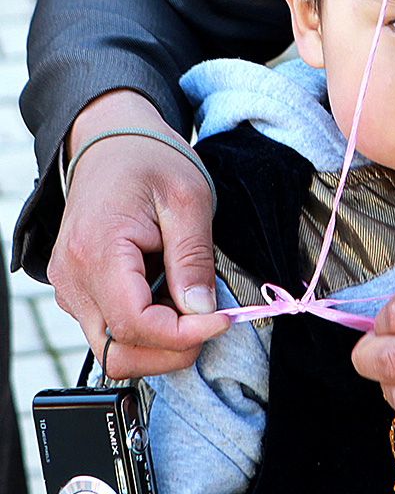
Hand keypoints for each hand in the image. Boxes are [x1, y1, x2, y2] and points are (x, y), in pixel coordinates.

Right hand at [47, 90, 229, 378]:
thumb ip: (193, 258)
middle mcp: (73, 278)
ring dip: (160, 344)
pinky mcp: (78, 291)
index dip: (182, 334)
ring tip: (194, 308)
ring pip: (113, 349)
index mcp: (97, 251)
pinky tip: (173, 301)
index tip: (224, 320)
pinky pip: (110, 331)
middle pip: (118, 350)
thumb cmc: (151, 162)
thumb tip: (202, 312)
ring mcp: (70, 288)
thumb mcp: (188, 199)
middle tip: (214, 322)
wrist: (113, 143)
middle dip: (173, 350)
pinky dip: (147, 331)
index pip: (135, 324)